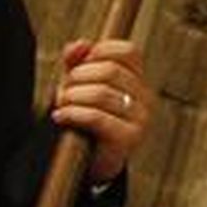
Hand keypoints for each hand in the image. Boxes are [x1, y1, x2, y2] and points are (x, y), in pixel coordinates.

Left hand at [50, 38, 151, 183]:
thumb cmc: (86, 121)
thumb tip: (79, 44)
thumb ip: (78, 62)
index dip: (99, 52)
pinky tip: (61, 116)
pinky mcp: (129, 138)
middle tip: (63, 91)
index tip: (78, 66)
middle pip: (110, 71)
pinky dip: (74, 114)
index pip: (128, 52)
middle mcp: (145, 97)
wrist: (90, 163)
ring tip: (61, 105)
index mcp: (137, 81)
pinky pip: (98, 118)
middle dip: (78, 78)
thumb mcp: (80, 87)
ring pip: (102, 93)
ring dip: (72, 97)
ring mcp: (140, 118)